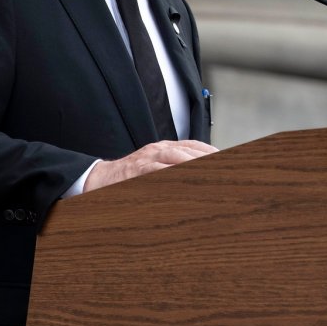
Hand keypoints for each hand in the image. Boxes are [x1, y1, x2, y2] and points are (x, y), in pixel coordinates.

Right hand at [84, 139, 217, 191]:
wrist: (100, 178)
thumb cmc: (130, 177)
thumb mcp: (155, 168)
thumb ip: (173, 169)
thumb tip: (196, 177)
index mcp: (163, 147)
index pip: (193, 145)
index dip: (210, 151)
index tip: (225, 158)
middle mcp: (158, 149)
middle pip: (189, 150)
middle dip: (208, 158)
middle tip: (223, 168)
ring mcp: (148, 158)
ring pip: (177, 157)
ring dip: (195, 164)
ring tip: (211, 172)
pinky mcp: (139, 169)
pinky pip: (159, 171)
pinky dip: (173, 174)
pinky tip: (186, 180)